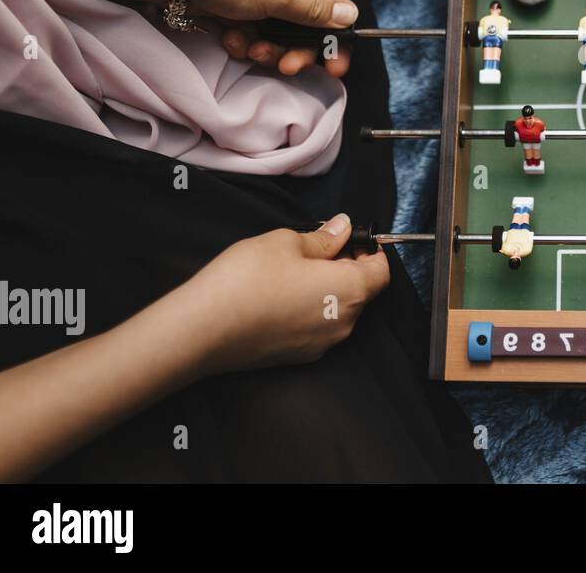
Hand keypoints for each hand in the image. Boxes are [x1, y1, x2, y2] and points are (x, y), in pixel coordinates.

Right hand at [179, 215, 389, 374]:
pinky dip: (311, 309)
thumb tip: (343, 228)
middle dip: (347, 267)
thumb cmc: (246, 281)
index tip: (354, 238)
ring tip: (294, 269)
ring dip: (328, 288)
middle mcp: (344, 322)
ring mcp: (322, 344)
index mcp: (350, 290)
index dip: (371, 252)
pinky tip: (281, 295)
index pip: (382, 272)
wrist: (203, 329)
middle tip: (319, 247)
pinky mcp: (299, 357)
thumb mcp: (286, 241)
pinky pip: (318, 327)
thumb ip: (323, 236)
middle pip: (362, 291)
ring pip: (339, 310)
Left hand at [184, 0, 354, 76]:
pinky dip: (245, 42)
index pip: (337, 8)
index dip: (338, 39)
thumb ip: (319, 11)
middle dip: (296, 50)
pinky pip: (255, 34)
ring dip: (268, 49)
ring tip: (248, 48)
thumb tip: (353, 14)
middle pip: (310, 28)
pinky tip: (230, 39)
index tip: (334, 68)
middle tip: (285, 66)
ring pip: (281, 36)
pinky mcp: (240, 8)